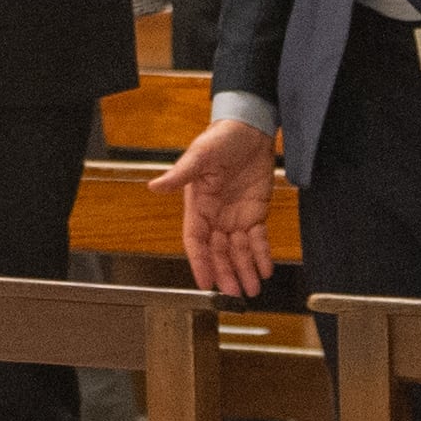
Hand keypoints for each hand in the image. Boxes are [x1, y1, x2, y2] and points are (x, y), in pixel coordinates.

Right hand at [158, 114, 282, 296]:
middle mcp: (216, 216)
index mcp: (198, 205)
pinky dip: (262, 255)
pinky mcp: (256, 212)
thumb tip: (155, 186)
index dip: (199, 262)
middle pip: (219, 252)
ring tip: (252, 289)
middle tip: (234, 293)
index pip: (196, 241)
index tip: (204, 283)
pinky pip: (258, 239)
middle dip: (226, 273)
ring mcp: (236, 216)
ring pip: (239, 251)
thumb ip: (180, 174)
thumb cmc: (220, 137)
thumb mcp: (200, 155)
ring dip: (245, 270)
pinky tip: (265, 269)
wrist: (250, 127)